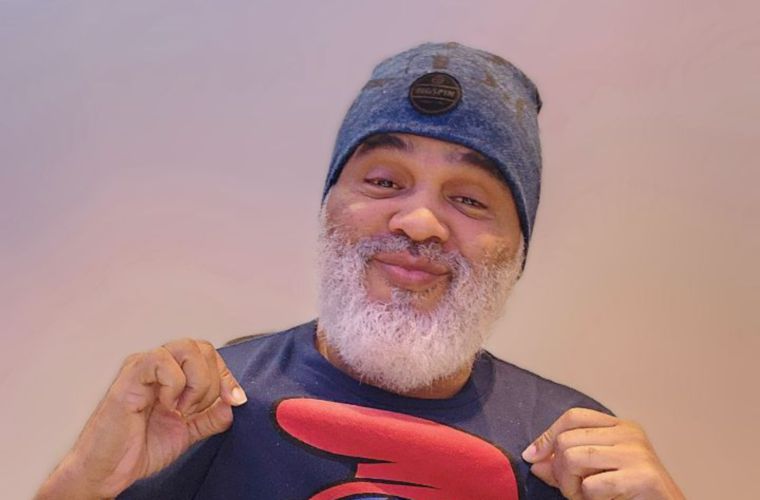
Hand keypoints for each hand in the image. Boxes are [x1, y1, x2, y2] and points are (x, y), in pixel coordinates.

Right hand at [35, 339, 246, 499]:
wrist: (107, 471)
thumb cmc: (136, 449)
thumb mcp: (187, 432)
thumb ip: (211, 417)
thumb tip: (233, 402)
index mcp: (170, 373)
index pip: (208, 355)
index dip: (226, 376)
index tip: (235, 400)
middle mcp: (157, 364)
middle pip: (202, 347)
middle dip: (212, 382)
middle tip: (196, 411)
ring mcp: (142, 367)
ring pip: (186, 349)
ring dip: (195, 383)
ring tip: (181, 409)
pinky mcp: (130, 377)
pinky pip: (162, 361)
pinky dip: (174, 385)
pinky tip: (165, 406)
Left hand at [521, 408, 683, 499]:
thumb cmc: (632, 494)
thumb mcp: (594, 472)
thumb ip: (565, 464)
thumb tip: (534, 460)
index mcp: (620, 426)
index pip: (573, 416)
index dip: (547, 435)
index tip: (533, 456)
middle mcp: (629, 434)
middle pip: (567, 439)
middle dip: (559, 470)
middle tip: (571, 489)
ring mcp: (637, 453)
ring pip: (573, 458)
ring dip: (570, 486)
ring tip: (584, 496)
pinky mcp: (643, 477)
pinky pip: (593, 485)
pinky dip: (589, 499)